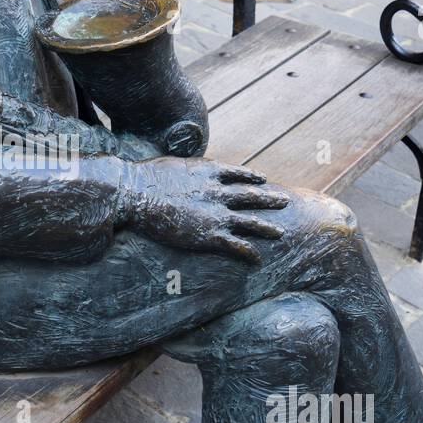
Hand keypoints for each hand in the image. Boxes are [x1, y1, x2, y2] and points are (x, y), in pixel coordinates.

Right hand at [126, 157, 289, 264]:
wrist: (138, 193)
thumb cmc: (146, 177)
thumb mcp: (172, 164)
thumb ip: (186, 167)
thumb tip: (183, 167)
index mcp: (210, 172)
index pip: (238, 173)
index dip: (252, 176)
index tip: (262, 179)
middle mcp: (219, 192)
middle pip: (251, 195)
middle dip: (269, 199)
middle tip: (284, 201)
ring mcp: (217, 214)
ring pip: (251, 221)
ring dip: (267, 227)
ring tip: (280, 232)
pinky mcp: (210, 234)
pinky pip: (237, 245)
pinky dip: (249, 252)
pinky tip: (257, 258)